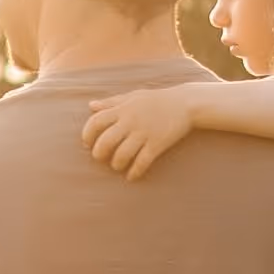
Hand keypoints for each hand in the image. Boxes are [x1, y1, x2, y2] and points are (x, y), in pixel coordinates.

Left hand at [78, 83, 206, 179]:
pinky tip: (131, 176)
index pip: (95, 122)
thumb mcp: (132, 96)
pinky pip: (142, 162)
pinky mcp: (158, 144)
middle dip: (99, 154)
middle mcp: (131, 121)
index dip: (87, 134)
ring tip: (117, 165)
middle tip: (100, 157)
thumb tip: (91, 106)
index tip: (87, 143)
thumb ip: (111, 102)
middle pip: (105, 142)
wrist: (186, 103)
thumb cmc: (156, 99)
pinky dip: (134, 172)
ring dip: (116, 164)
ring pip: (122, 155)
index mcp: (122, 109)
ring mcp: (144, 133)